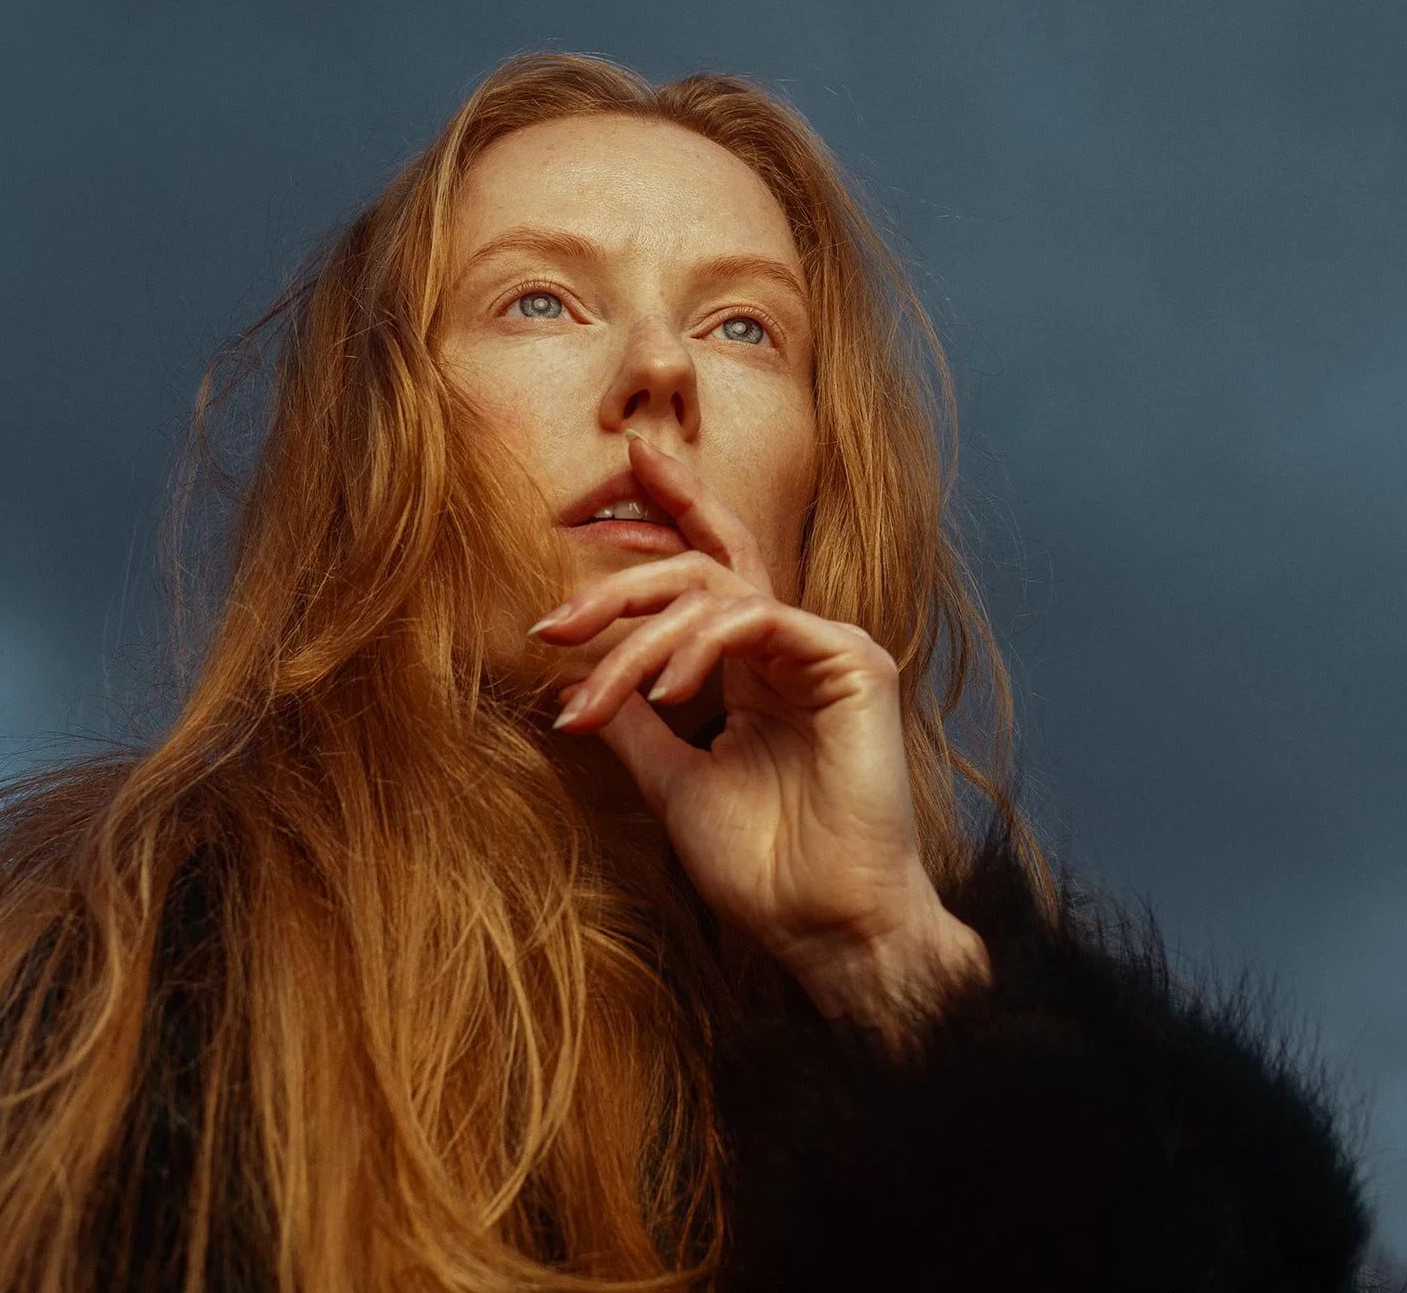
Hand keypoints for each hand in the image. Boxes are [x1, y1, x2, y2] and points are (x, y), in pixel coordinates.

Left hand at [532, 433, 989, 1038]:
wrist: (824, 926)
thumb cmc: (762, 869)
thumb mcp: (673, 779)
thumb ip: (633, 720)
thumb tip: (576, 674)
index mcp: (758, 666)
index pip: (712, 567)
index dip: (670, 511)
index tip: (608, 479)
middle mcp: (794, 644)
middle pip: (704, 564)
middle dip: (621, 580)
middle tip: (554, 623)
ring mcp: (827, 646)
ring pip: (715, 593)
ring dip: (639, 641)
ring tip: (594, 700)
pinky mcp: (852, 660)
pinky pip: (757, 619)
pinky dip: (698, 647)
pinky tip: (666, 692)